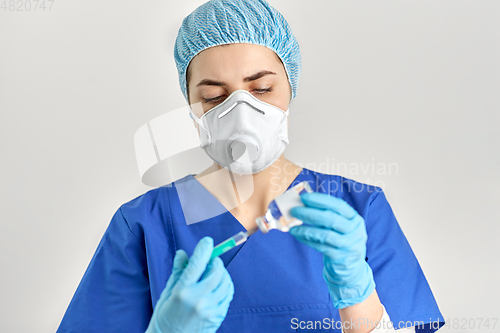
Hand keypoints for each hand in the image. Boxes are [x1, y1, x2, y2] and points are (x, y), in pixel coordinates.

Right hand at [146, 237, 233, 332]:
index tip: (207, 242)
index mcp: (182, 291)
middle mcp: (198, 299)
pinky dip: (226, 286)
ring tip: (215, 272)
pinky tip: (220, 285)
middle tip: (212, 260)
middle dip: (215, 261)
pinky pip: (228, 295)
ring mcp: (210, 309)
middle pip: (216, 271)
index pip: (197, 263)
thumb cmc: (165, 316)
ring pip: (225, 282)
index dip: (204, 248)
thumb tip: (183, 253)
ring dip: (222, 273)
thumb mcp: (167, 292)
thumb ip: (178, 271)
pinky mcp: (218, 316)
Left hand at [289, 192, 374, 308]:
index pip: (338, 205)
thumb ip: (327, 215)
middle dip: (310, 213)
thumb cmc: (341, 240)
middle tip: (294, 210)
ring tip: (293, 227)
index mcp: (355, 218)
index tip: (304, 197)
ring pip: (325, 235)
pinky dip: (307, 240)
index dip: (321, 200)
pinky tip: (298, 235)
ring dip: (306, 229)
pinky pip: (320, 247)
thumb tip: (303, 204)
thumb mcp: (340, 226)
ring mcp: (349, 245)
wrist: (351, 267)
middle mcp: (355, 231)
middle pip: (331, 219)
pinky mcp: (340, 257)